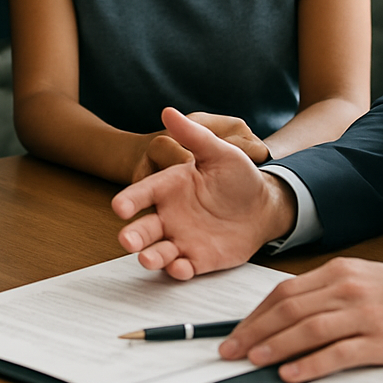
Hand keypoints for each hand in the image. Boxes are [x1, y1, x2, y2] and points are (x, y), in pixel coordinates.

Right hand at [112, 107, 295, 278]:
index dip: (130, 199)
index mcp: (170, 187)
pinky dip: (179, 271)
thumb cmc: (238, 175)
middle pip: (143, 228)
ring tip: (148, 258)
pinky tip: (180, 268)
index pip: (144, 193)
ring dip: (151, 256)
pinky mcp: (197, 259)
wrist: (263, 205)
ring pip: (158, 251)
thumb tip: (168, 111)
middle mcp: (170, 215)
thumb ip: (194, 135)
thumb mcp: (219, 152)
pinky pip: (184, 268)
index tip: (119, 207)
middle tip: (126, 241)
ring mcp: (182, 239)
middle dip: (132, 236)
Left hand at [219, 259, 382, 382]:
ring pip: (308, 329)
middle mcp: (345, 289)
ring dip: (276, 346)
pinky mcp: (379, 341)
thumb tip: (281, 313)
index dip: (256, 314)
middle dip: (255, 331)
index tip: (236, 331)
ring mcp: (362, 314)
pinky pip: (338, 353)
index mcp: (336, 272)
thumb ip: (321, 292)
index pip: (284, 292)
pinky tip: (292, 373)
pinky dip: (311, 364)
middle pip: (289, 309)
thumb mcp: (356, 278)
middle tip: (232, 349)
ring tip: (253, 360)